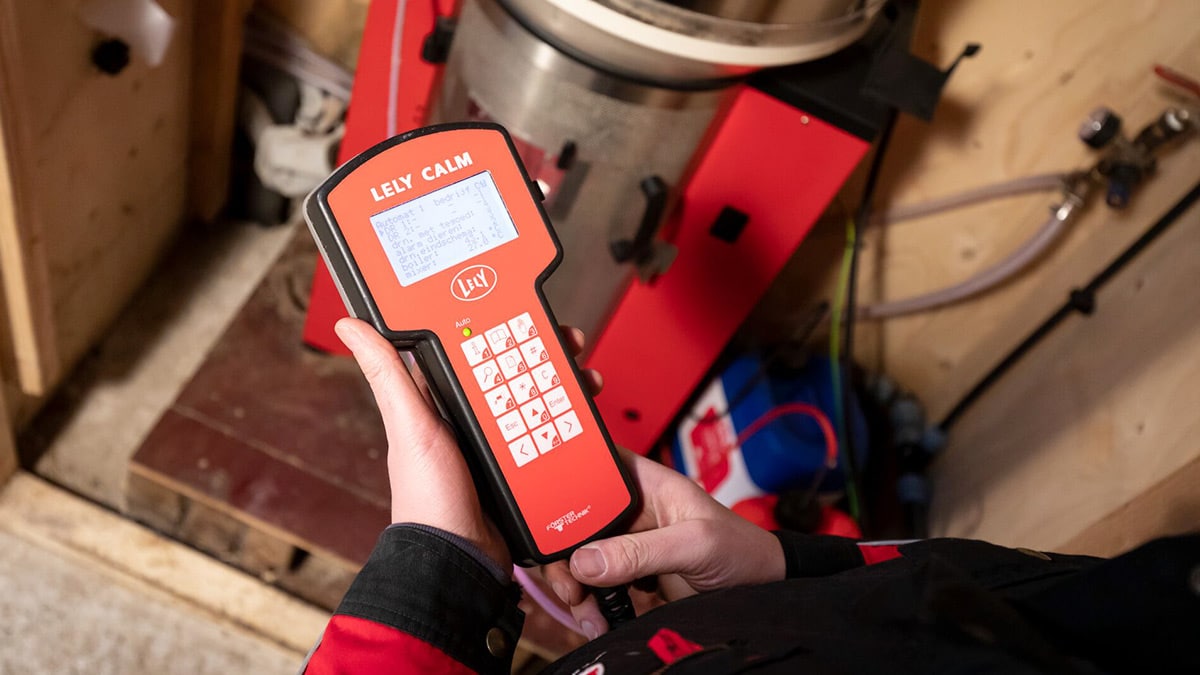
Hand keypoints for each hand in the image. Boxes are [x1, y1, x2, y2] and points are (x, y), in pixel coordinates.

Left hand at [335, 318, 599, 571]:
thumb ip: (386, 374)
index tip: (518, 305)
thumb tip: (350, 324)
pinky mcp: (523, 462)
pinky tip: (582, 410)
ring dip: (561, 383)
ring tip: (581, 373)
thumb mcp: (409, 426)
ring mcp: (499, 440)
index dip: (493, 322)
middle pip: (511, 369)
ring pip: (537, 397)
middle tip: (566, 339)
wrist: (462, 556)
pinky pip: (550, 433)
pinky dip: (568, 420)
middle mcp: (469, 416)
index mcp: (439, 400)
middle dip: (541, 350)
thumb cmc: (427, 497)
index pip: (469, 347)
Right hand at [542, 450, 785, 638]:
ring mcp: (627, 543)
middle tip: (570, 584)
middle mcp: (629, 510)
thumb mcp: (695, 544)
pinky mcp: (629, 573)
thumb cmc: (743, 550)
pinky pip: (593, 584)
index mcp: (644, 483)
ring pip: (578, 556)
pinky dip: (588, 603)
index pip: (588, 470)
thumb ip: (641, 551)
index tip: (550, 524)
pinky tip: (598, 619)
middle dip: (563, 553)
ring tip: (587, 611)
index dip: (562, 489)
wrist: (762, 591)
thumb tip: (586, 561)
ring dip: (574, 585)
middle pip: (573, 520)